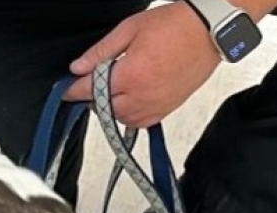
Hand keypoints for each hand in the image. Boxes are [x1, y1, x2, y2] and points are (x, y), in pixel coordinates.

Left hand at [63, 2, 220, 127]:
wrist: (209, 29)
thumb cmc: (175, 25)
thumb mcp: (129, 29)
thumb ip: (101, 52)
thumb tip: (78, 67)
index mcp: (130, 74)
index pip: (91, 90)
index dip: (74, 89)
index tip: (66, 90)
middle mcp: (143, 95)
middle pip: (104, 109)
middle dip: (94, 98)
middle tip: (92, 85)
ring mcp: (157, 104)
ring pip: (121, 119)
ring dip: (111, 108)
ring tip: (114, 89)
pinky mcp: (168, 108)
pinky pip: (141, 122)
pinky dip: (130, 115)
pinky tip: (130, 99)